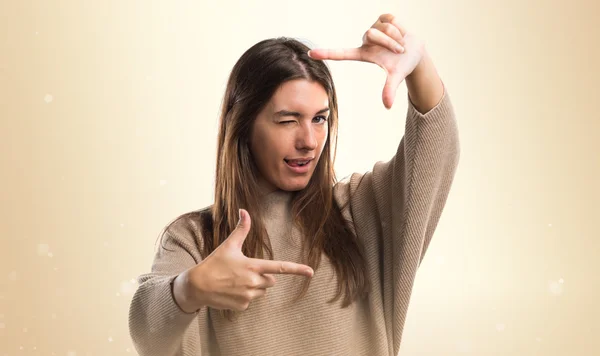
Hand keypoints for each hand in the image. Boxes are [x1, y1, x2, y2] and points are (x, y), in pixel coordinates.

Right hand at [174, 209, 313, 311]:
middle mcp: (253, 282)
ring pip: (261, 291)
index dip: (297, 269)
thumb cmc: (214, 263)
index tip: (310, 272)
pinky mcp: (243, 306)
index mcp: (253, 266)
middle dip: (263, 276)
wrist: (197, 286)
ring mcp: (248, 295)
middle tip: (244, 272)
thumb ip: (241, 229)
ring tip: (235, 281)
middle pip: (271, 281)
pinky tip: (231, 291)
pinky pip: (251, 300)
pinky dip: (244, 296)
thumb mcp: (228, 245)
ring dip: (254, 287)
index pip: (279, 267)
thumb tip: (244, 210)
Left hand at [308, 13, 424, 108]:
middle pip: (372, 34)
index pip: (341, 53)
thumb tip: (387, 106)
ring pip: (383, 27)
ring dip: (397, 37)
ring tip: (401, 44)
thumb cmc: (402, 65)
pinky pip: (391, 19)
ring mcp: (374, 28)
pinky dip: (401, 28)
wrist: (416, 52)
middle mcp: (366, 40)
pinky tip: (402, 33)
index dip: (327, 53)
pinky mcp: (383, 18)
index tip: (311, 53)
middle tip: (400, 50)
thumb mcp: (396, 77)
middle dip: (389, 42)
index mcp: (363, 54)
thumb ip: (389, 89)